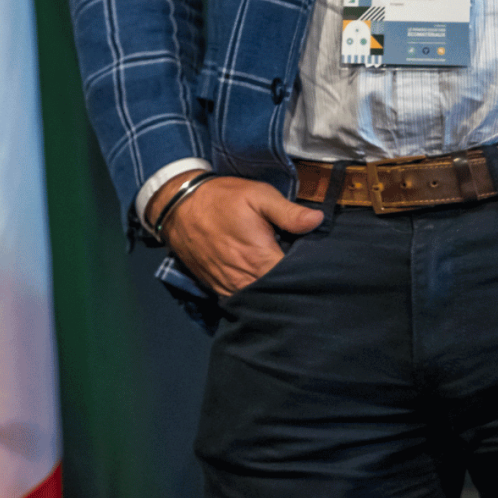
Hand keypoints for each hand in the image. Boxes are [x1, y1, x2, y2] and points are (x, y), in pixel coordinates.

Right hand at [162, 176, 324, 294]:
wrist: (178, 205)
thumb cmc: (222, 198)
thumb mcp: (258, 195)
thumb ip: (288, 212)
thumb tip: (318, 221)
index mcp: (261, 259)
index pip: (295, 281)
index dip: (309, 276)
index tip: (318, 268)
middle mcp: (246, 280)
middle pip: (279, 296)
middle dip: (291, 287)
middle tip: (303, 274)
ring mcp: (229, 287)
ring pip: (259, 301)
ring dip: (272, 294)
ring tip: (284, 281)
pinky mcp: (217, 288)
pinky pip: (241, 300)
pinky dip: (252, 295)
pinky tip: (260, 283)